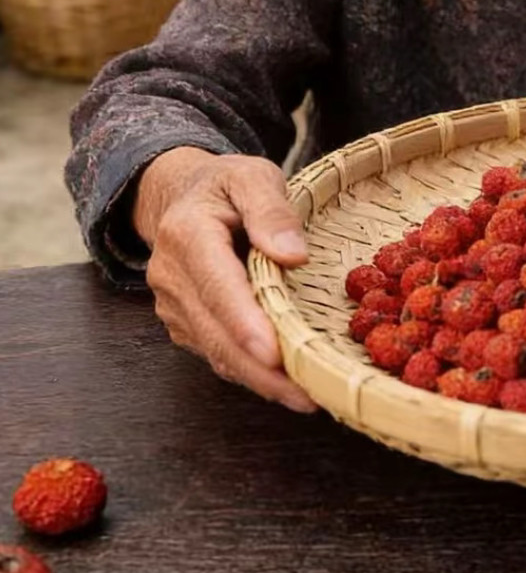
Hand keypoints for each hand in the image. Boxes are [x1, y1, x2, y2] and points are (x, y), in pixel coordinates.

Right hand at [133, 147, 317, 412]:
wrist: (183, 196)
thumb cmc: (226, 184)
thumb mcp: (253, 176)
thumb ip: (272, 210)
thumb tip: (293, 254)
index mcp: (187, 233)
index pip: (217, 286)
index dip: (244, 323)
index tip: (273, 353)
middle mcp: (171, 276)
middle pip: (216, 333)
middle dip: (260, 370)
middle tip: (307, 394)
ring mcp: (174, 305)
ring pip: (216, 352)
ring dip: (259, 380)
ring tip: (307, 396)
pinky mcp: (185, 323)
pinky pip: (217, 353)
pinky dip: (250, 373)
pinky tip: (287, 385)